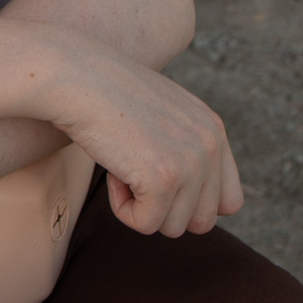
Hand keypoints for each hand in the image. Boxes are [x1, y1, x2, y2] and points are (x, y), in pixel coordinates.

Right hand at [31, 27, 242, 235]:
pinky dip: (122, 209)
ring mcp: (190, 163)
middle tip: (135, 174)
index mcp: (214, 130)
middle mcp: (211, 146)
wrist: (74, 76)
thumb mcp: (161, 112)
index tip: (157, 184)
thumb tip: (181, 194)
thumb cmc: (104, 92)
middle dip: (164, 210)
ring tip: (122, 165)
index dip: (191, 204)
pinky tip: (112, 173)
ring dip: (141, 207)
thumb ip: (184, 145)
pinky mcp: (163, 180)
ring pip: (172, 227)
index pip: (229, 202)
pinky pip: (145, 224)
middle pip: (202, 222)